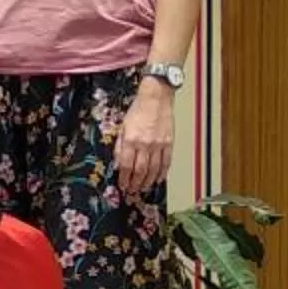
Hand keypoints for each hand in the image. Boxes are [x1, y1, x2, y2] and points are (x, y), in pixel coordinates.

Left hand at [115, 82, 175, 202]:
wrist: (156, 98)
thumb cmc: (137, 110)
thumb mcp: (122, 127)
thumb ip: (120, 146)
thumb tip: (118, 164)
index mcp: (131, 140)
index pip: (127, 165)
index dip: (124, 178)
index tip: (123, 185)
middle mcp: (145, 144)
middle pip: (140, 170)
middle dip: (135, 183)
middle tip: (132, 191)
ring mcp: (159, 145)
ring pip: (153, 169)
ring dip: (147, 181)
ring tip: (143, 188)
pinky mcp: (169, 143)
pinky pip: (166, 162)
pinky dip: (162, 173)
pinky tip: (157, 179)